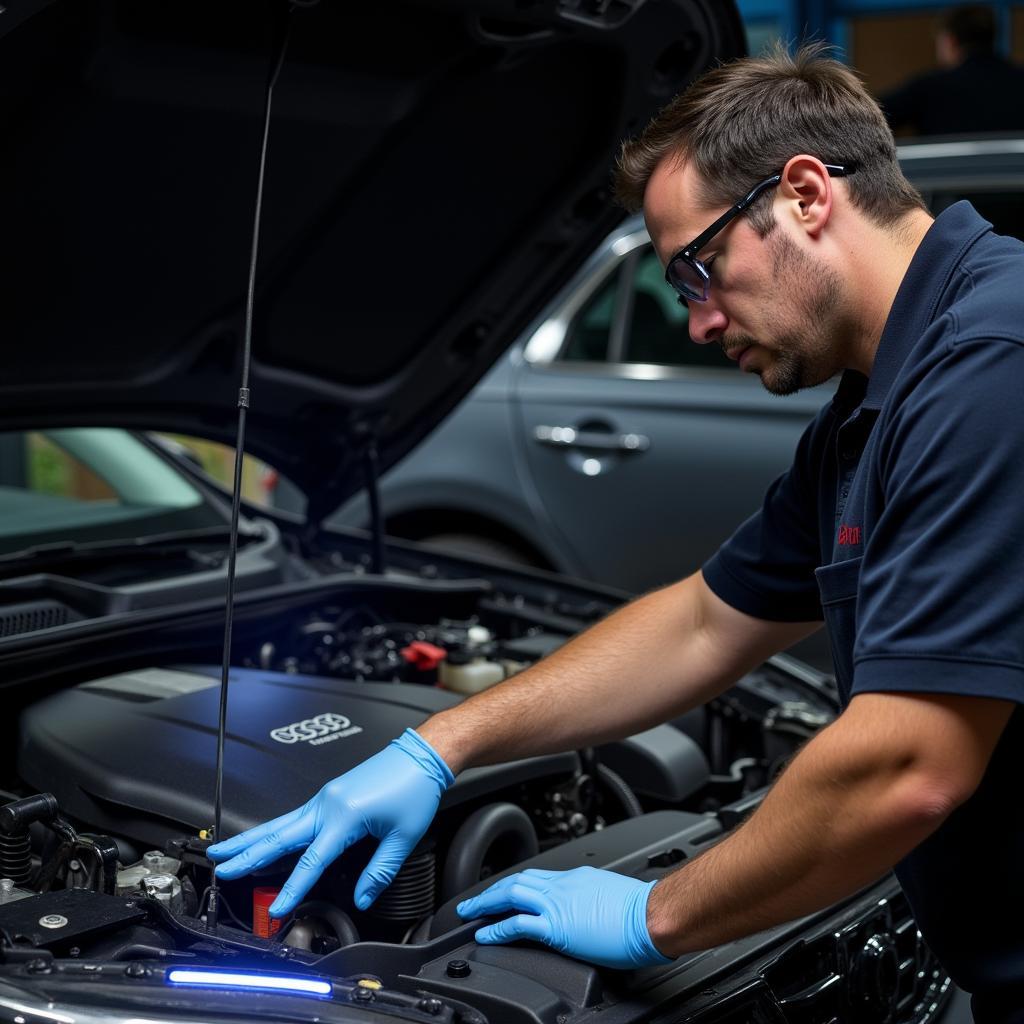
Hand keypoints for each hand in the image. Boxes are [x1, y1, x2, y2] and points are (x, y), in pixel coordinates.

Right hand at [207, 728, 452, 916]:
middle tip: (220, 868)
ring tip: (225, 850)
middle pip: (279, 835)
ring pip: (281, 823)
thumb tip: (362, 897)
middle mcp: (327, 804)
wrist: (420, 755)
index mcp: (344, 815)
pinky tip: (263, 838)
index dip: (293, 888)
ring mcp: (325, 797)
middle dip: (247, 854)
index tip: (278, 909)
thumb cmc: (414, 788)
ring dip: (252, 838)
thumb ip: (379, 871)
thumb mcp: (403, 836)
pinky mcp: (330, 795)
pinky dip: (274, 829)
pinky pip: (295, 816)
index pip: (312, 861)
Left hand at [456, 866, 671, 968]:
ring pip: (511, 896)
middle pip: (518, 882)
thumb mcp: (610, 894)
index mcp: (576, 878)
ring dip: (486, 904)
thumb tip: (590, 911)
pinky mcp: (558, 928)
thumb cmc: (640, 909)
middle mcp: (563, 886)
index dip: (516, 886)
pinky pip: (519, 925)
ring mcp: (559, 905)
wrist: (652, 915)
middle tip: (474, 901)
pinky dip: (498, 929)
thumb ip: (593, 899)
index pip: (537, 879)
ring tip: (469, 914)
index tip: (504, 894)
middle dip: (492, 891)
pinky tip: (486, 934)